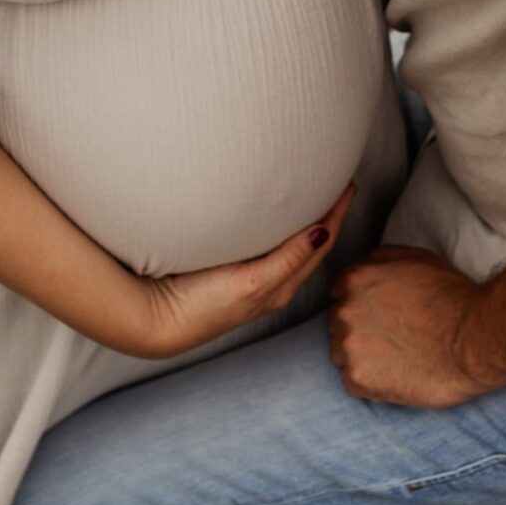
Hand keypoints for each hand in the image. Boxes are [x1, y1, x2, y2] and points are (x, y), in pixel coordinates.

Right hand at [138, 183, 354, 356]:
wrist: (156, 320)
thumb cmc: (202, 306)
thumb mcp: (252, 282)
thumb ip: (288, 259)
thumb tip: (323, 231)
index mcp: (282, 287)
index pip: (321, 244)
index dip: (337, 215)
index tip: (349, 185)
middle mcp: (273, 284)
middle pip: (312, 245)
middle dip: (328, 216)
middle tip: (338, 184)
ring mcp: (253, 278)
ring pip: (293, 246)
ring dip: (307, 222)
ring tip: (316, 196)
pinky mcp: (233, 272)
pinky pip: (271, 246)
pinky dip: (284, 230)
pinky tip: (276, 219)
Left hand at [328, 245, 499, 405]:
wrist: (477, 339)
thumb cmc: (454, 296)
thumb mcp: (417, 258)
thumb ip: (380, 259)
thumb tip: (362, 266)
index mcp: (355, 280)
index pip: (339, 294)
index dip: (361, 305)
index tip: (382, 316)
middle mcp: (344, 311)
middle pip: (337, 325)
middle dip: (359, 331)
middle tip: (393, 339)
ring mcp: (349, 347)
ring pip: (342, 355)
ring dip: (362, 357)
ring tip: (396, 359)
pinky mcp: (358, 380)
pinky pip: (353, 382)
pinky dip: (371, 383)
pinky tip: (397, 376)